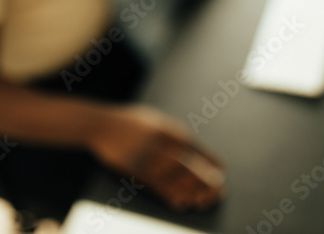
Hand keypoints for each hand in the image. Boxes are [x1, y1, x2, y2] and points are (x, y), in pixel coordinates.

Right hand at [89, 105, 224, 210]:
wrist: (102, 124)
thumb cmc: (130, 122)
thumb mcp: (157, 121)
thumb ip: (174, 134)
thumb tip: (192, 149)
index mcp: (171, 130)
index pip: (198, 149)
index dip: (212, 162)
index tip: (221, 172)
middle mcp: (164, 143)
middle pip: (191, 167)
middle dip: (206, 182)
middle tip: (217, 192)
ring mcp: (150, 157)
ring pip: (177, 180)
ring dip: (191, 192)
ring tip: (201, 201)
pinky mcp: (137, 169)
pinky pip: (158, 186)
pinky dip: (171, 196)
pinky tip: (180, 203)